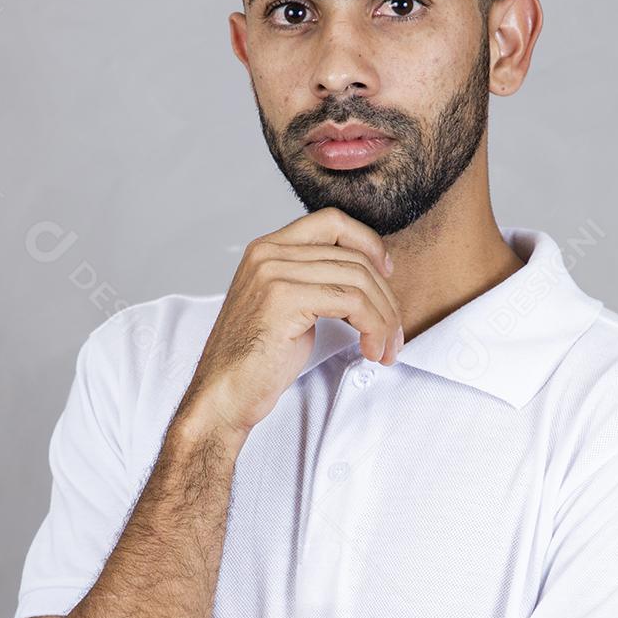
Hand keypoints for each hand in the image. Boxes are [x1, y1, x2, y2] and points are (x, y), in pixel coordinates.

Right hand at [175, 207, 401, 442]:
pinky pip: (352, 302)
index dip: (368, 243)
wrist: (224, 395)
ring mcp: (274, 273)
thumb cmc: (256, 361)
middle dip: (386, 298)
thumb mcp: (289, 309)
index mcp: (267, 249)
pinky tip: (371, 350)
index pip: (332, 221)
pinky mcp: (284, 299)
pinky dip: (373, 327)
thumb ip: (316, 282)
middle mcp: (268, 253)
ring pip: (358, 280)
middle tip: (394, 334)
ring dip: (384, 318)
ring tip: (386, 349)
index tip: (386, 275)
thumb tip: (368, 279)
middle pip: (353, 256)